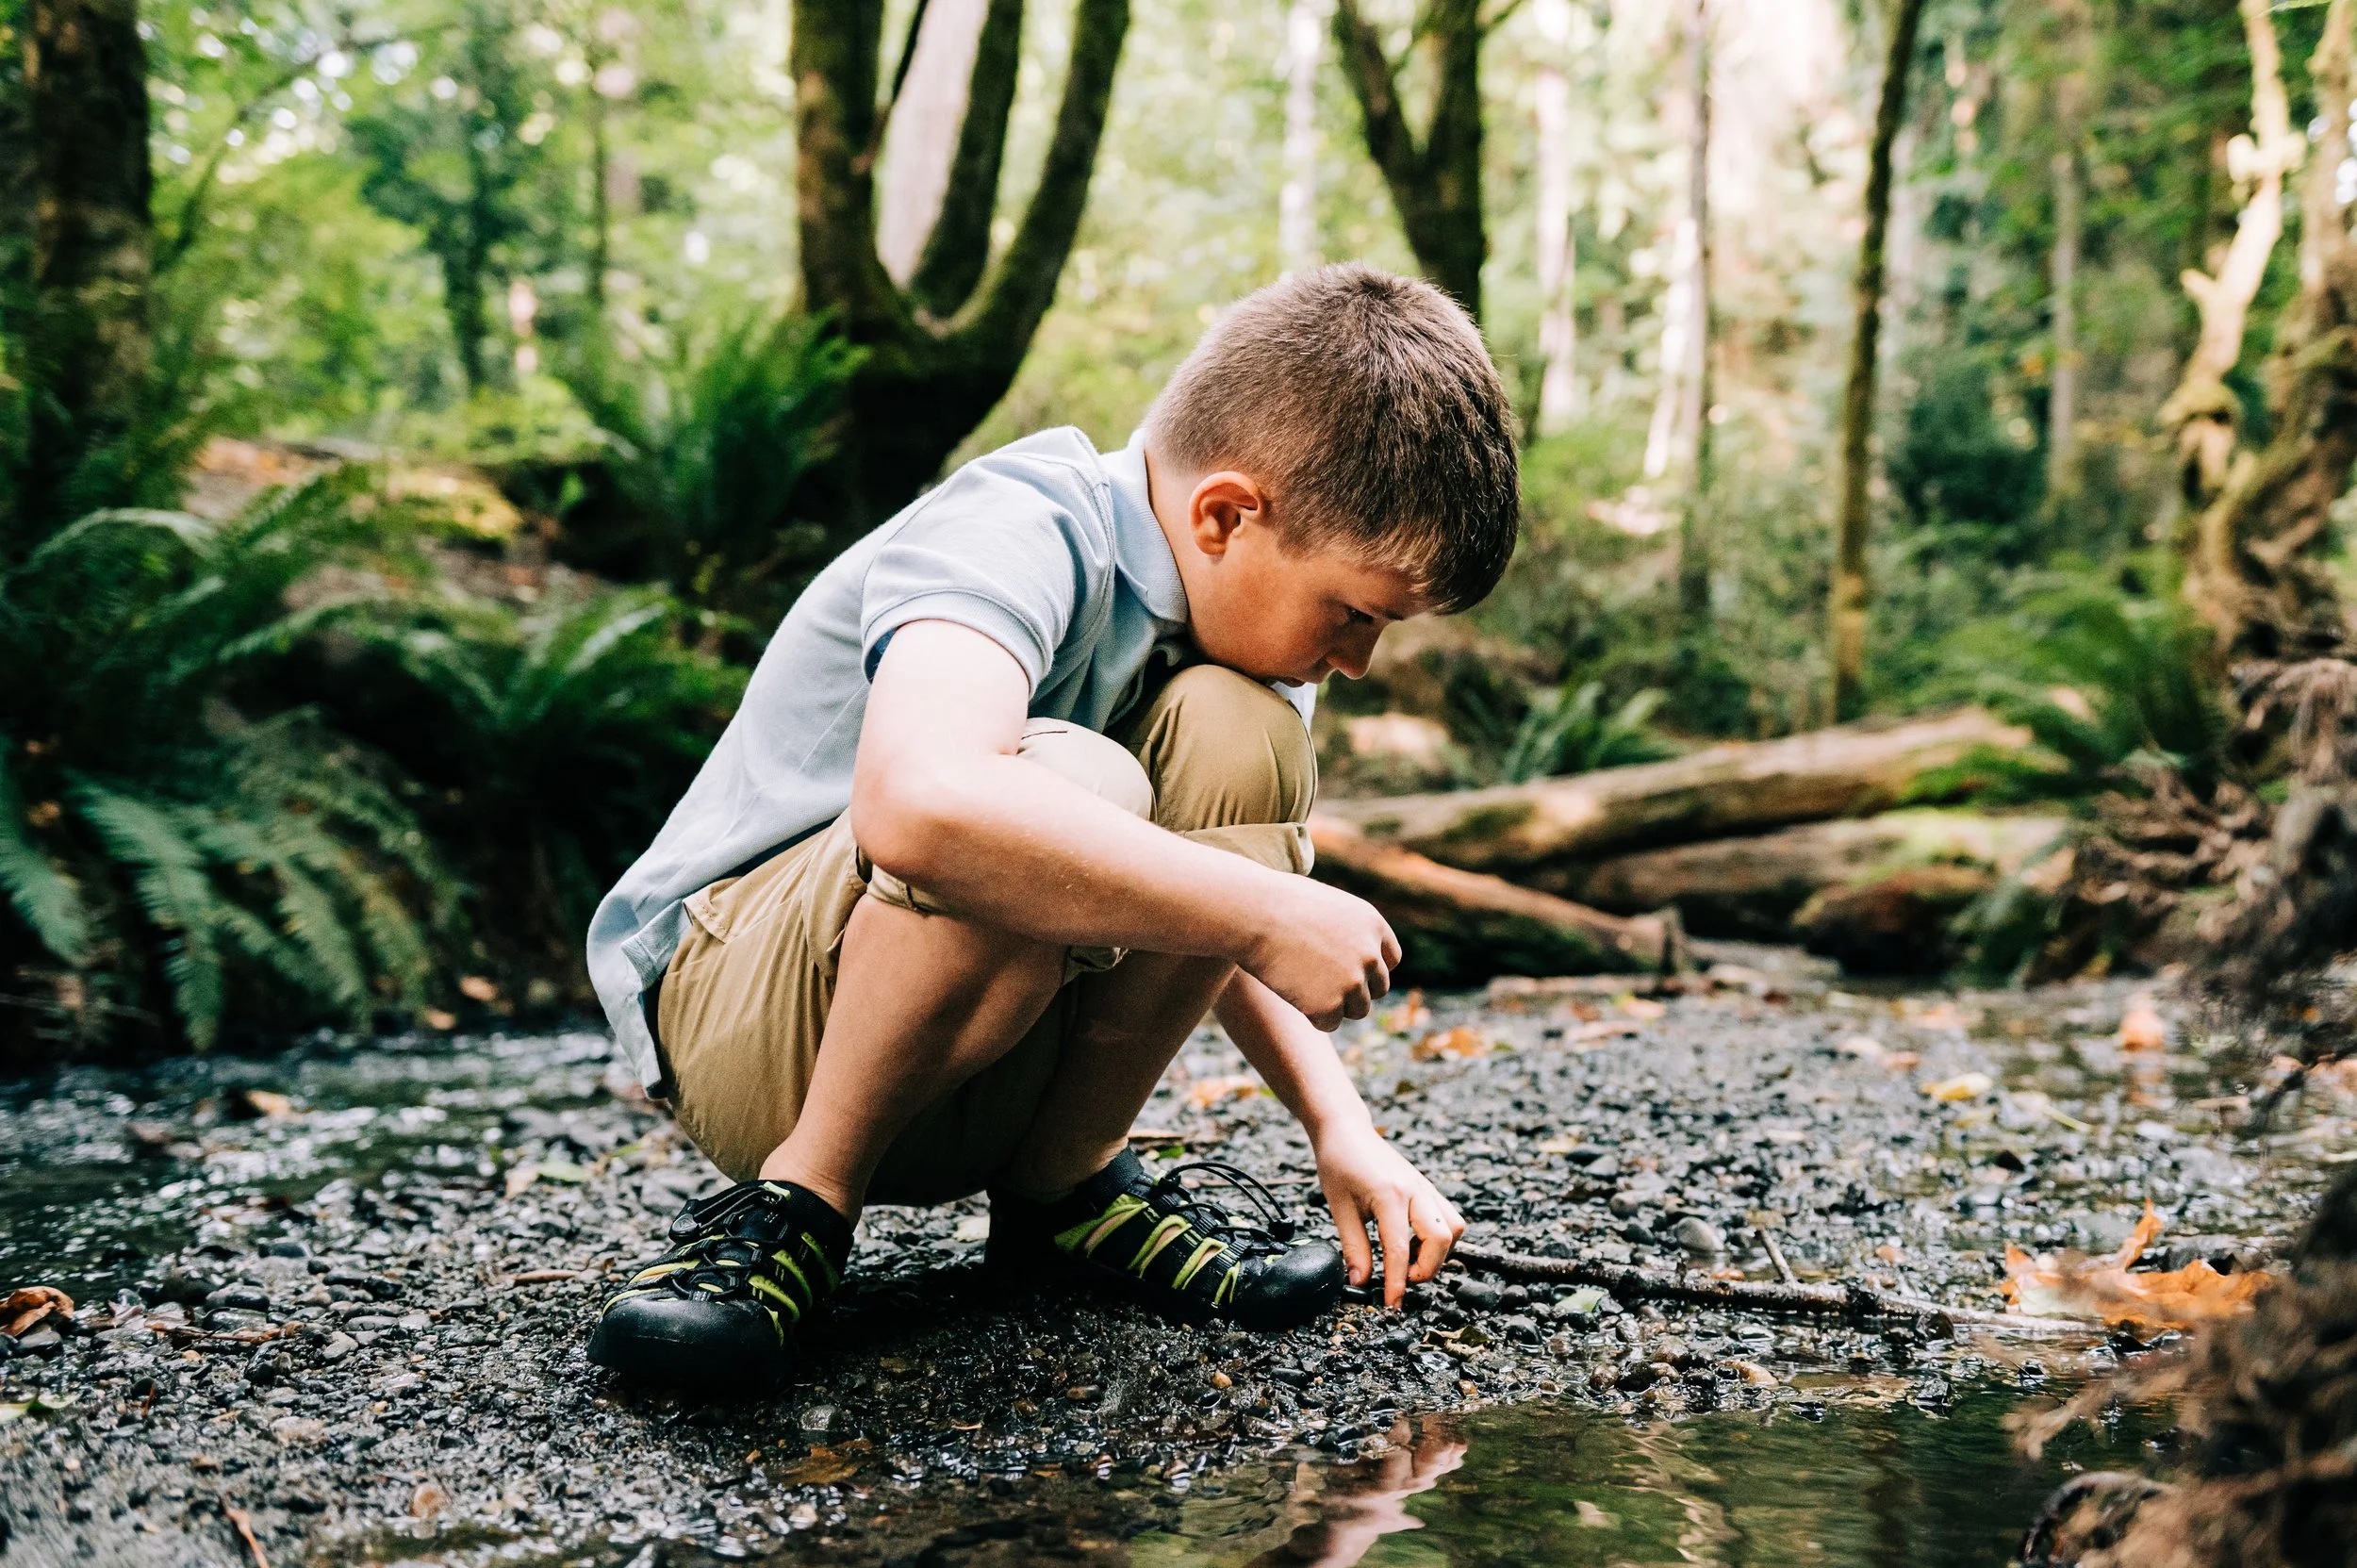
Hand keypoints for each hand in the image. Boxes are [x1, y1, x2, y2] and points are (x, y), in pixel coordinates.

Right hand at [1240, 879, 1400, 1028]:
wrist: (1252, 915)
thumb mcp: (1324, 905)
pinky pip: (1330, 1023)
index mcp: (1372, 925)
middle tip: (1323, 985)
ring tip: (1303, 987)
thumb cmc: (1276, 903)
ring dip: (1335, 1005)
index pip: (1389, 960)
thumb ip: (1345, 928)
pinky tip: (1292, 994)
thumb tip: (1346, 948)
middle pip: (1377, 989)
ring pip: (1357, 1010)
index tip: (1349, 972)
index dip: (1370, 970)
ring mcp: (1352, 982)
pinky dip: (1312, 1016)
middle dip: (1355, 990)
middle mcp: (1370, 955)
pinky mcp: (1329, 1006)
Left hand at [1312, 1120, 1464, 1306]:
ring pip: (1453, 1228)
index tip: (1392, 1304)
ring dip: (1437, 1252)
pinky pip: (1448, 1217)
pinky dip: (1437, 1237)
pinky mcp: (1427, 1187)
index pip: (1399, 1249)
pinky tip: (1412, 1241)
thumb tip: (1360, 1282)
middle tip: (1400, 1279)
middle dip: (1425, 1268)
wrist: (1346, 1130)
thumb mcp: (1339, 1207)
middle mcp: (1415, 1190)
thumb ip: (1353, 1246)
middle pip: (1441, 1240)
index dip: (1397, 1282)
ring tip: (1407, 1258)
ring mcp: (1425, 1187)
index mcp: (1389, 1195)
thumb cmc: (1338, 1164)